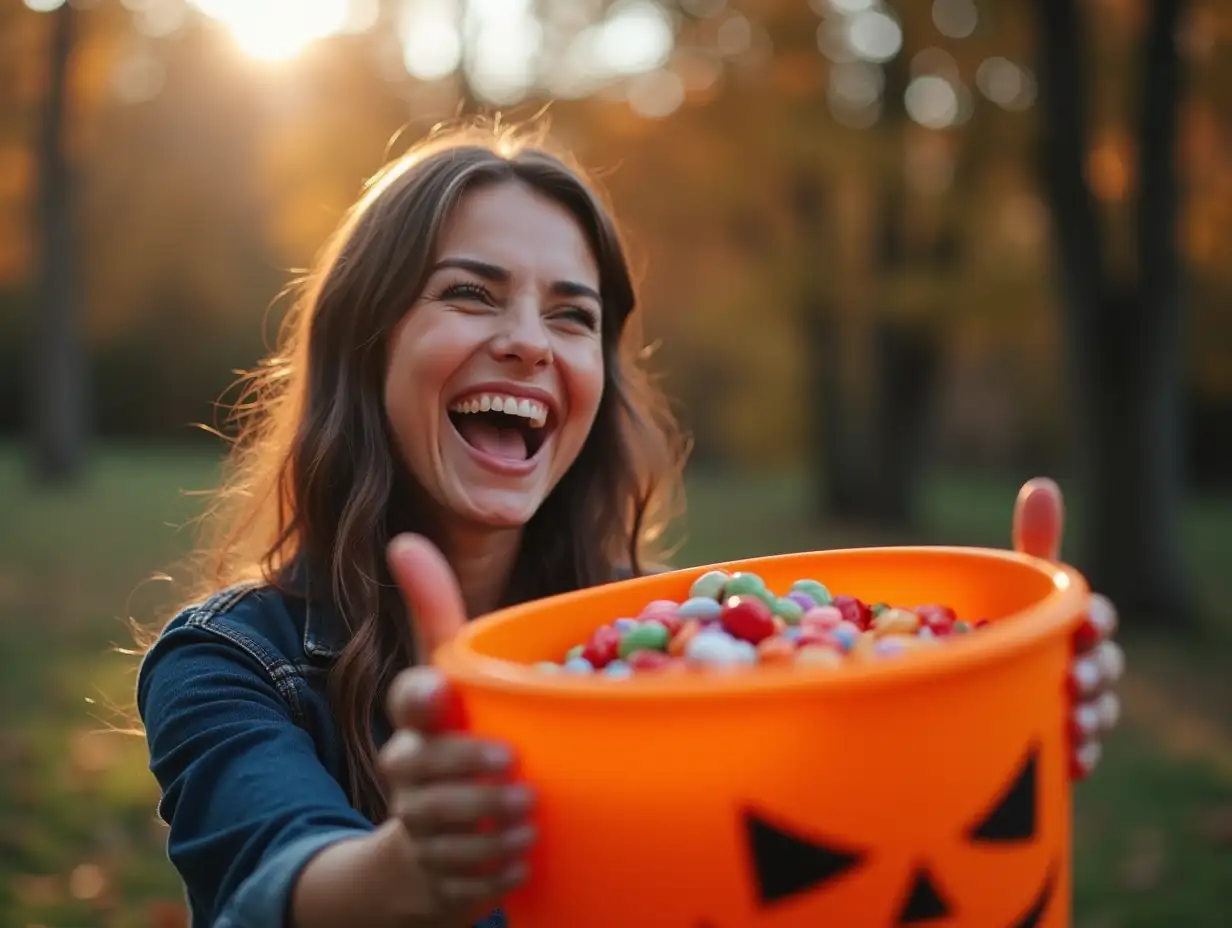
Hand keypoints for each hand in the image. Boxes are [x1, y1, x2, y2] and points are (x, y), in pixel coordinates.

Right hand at [379, 534, 535, 923]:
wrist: (425, 846)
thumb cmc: (447, 738)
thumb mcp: (445, 675)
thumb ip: (433, 610)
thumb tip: (403, 539)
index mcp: (418, 721)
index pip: (408, 702)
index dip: (422, 699)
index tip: (443, 696)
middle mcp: (410, 774)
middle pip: (426, 773)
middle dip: (468, 773)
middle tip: (518, 775)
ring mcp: (422, 830)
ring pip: (445, 832)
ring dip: (489, 828)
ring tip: (528, 819)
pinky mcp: (441, 879)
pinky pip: (465, 881)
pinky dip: (495, 873)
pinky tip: (522, 861)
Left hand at [1013, 478, 1123, 780]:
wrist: (973, 692)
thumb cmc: (1008, 629)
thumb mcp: (1015, 590)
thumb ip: (1034, 548)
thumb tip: (1044, 486)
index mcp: (1074, 627)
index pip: (1097, 619)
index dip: (1095, 620)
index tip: (1083, 623)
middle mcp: (1081, 668)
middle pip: (1104, 669)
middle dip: (1095, 671)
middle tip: (1073, 675)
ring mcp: (1075, 711)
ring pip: (1097, 715)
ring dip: (1091, 717)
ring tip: (1071, 720)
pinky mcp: (1057, 751)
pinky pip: (1077, 758)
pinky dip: (1076, 758)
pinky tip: (1067, 759)